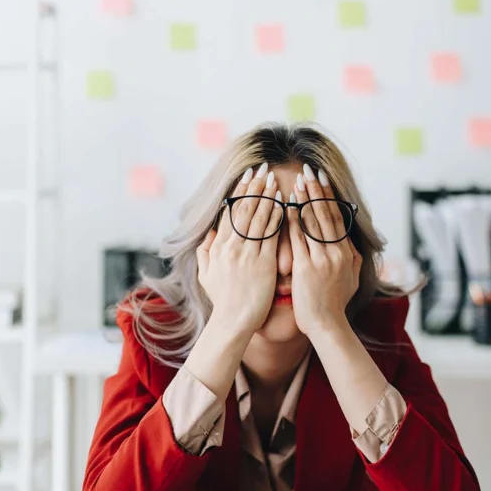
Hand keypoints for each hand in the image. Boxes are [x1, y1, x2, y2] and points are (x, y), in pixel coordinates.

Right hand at [197, 164, 280, 337]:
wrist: (233, 322)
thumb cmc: (223, 300)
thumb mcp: (206, 274)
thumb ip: (205, 251)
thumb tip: (210, 233)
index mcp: (218, 247)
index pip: (229, 211)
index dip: (240, 191)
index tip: (248, 176)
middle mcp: (231, 247)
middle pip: (244, 209)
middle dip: (255, 186)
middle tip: (263, 168)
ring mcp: (247, 254)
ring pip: (258, 217)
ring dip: (267, 195)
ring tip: (275, 178)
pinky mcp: (263, 264)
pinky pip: (272, 235)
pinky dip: (278, 217)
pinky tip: (285, 203)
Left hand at [288, 165, 361, 337]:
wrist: (326, 325)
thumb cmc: (336, 304)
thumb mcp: (351, 278)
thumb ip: (352, 258)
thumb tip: (352, 243)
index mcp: (346, 252)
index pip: (337, 217)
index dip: (329, 196)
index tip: (321, 178)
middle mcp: (336, 252)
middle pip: (325, 214)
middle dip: (315, 190)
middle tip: (308, 170)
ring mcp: (321, 259)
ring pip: (312, 222)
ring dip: (303, 199)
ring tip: (296, 180)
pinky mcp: (305, 268)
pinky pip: (297, 239)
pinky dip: (292, 221)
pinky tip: (285, 206)